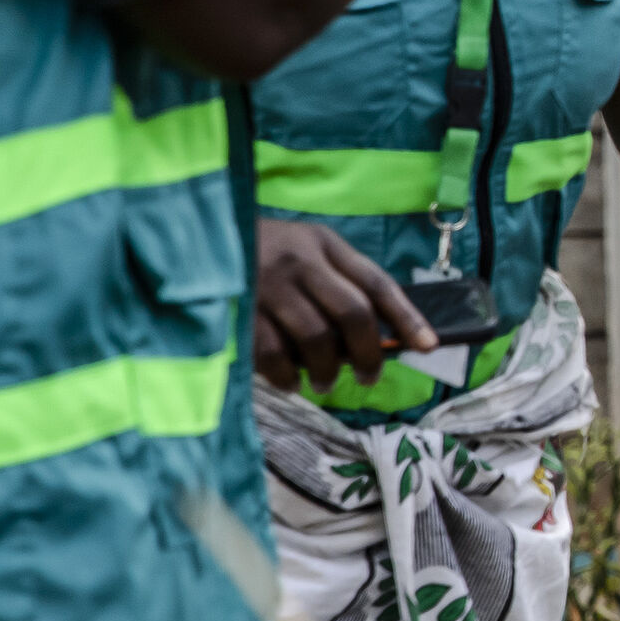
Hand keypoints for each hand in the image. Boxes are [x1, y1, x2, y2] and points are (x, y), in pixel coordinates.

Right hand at [253, 219, 434, 390]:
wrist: (190, 237)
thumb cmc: (260, 252)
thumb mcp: (304, 250)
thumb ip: (338, 282)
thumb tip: (379, 335)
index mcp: (323, 244)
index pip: (377, 282)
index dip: (407, 317)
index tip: (428, 347)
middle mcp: (299, 261)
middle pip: (353, 314)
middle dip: (369, 354)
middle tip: (370, 377)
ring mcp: (267, 286)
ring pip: (316, 339)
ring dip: (329, 371)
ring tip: (327, 384)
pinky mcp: (237, 311)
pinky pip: (274, 355)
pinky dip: (288, 376)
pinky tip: (291, 383)